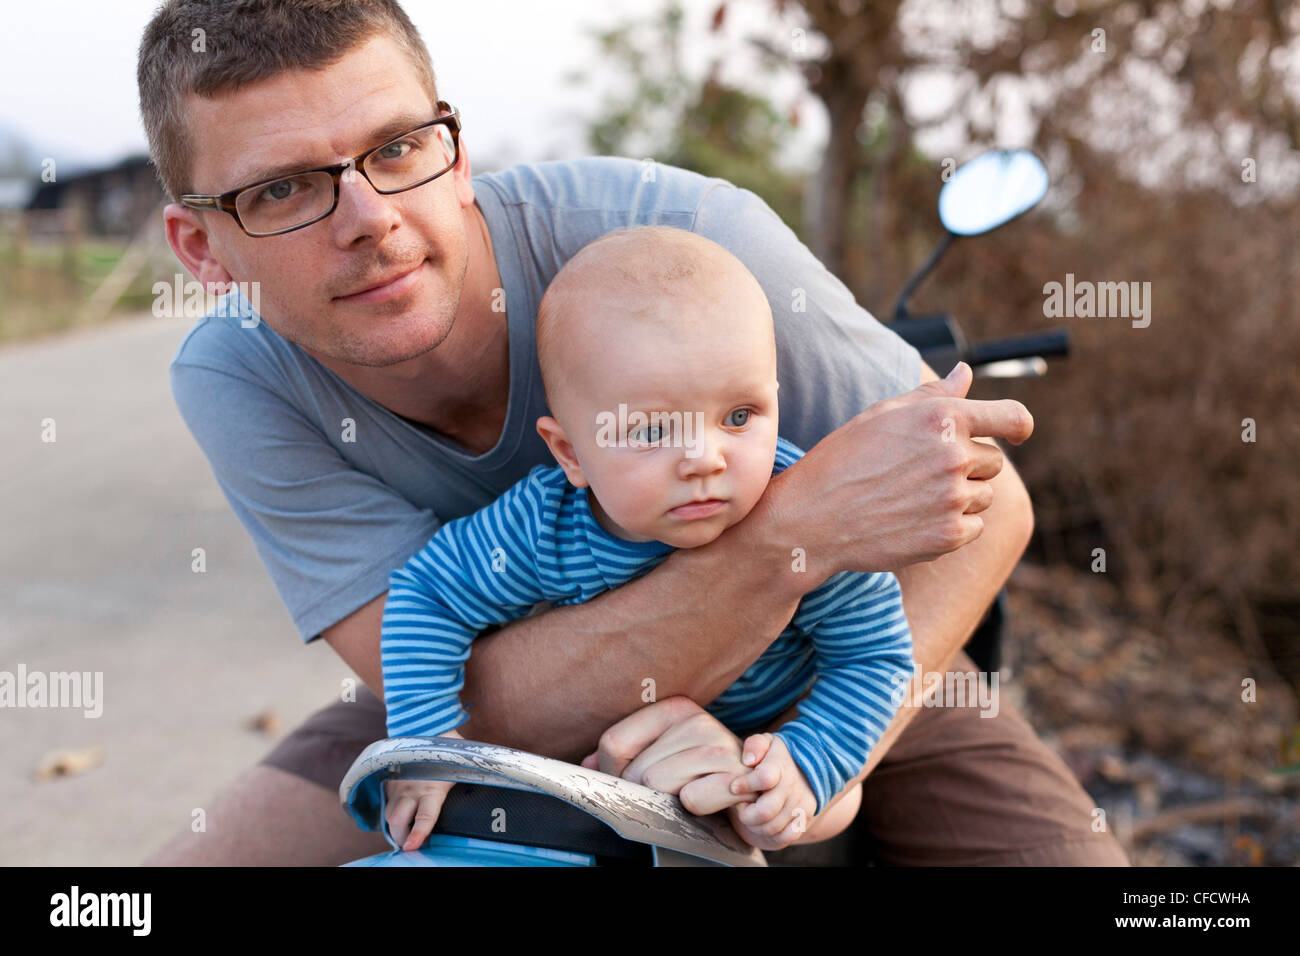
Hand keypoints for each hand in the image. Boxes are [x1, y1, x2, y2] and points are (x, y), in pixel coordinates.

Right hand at [383, 729, 462, 851]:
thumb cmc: (448, 749)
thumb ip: (468, 780)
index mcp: (432, 787)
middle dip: (401, 838)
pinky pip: (386, 804)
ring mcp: (398, 786)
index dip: (419, 833)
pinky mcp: (389, 782)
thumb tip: (489, 782)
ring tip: (404, 835)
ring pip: (388, 815)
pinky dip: (392, 813)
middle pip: (397, 822)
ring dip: (395, 828)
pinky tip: (401, 817)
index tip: (413, 847)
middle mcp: (411, 788)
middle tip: (410, 846)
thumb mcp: (461, 767)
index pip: (424, 816)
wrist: (425, 726)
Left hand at [579, 696, 754, 815]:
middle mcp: (697, 720)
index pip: (613, 742)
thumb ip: (623, 756)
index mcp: (674, 709)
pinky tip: (708, 801)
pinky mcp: (735, 776)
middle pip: (633, 771)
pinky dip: (695, 808)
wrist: (758, 791)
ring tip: (688, 795)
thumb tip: (583, 766)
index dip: (612, 772)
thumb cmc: (703, 774)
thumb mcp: (663, 757)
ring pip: (656, 786)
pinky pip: (690, 800)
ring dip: (667, 802)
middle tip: (668, 793)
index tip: (631, 780)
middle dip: (641, 792)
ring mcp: (718, 746)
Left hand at [725, 733, 817, 850]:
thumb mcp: (765, 742)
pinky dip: (770, 835)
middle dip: (746, 813)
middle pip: (765, 811)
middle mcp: (793, 787)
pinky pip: (786, 837)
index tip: (734, 786)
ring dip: (755, 825)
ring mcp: (801, 805)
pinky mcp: (805, 819)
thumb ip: (755, 745)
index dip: (746, 785)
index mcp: (781, 765)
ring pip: (772, 827)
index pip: (764, 778)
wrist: (807, 768)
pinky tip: (763, 823)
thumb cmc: (775, 756)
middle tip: (742, 805)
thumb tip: (748, 760)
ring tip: (751, 812)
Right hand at [758, 362, 1032, 575]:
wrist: (811, 518)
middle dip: (967, 466)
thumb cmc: (842, 460)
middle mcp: (954, 455)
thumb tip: (966, 374)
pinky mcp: (949, 535)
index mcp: (942, 417)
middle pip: (993, 461)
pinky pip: (973, 528)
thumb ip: (933, 395)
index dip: (1019, 426)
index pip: (1013, 417)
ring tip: (913, 498)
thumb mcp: (882, 415)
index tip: (1016, 434)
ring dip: (959, 498)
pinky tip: (914, 520)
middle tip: (921, 474)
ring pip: (984, 496)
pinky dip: (951, 528)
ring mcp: (953, 498)